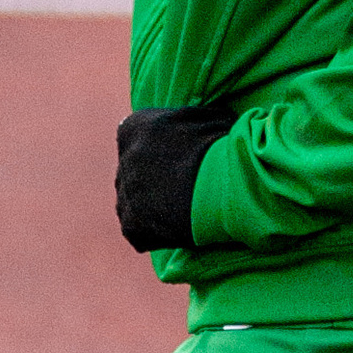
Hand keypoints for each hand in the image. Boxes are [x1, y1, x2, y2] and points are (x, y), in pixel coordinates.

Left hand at [114, 99, 239, 253]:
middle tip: (181, 190)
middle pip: (133, 174)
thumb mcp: (206, 117)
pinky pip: (138, 232)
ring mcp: (126, 193)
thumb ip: (185, 119)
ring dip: (150, 209)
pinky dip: (155, 234)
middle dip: (151, 181)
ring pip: (132, 203)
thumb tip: (187, 118)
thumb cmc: (224, 147)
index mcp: (134, 128)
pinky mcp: (131, 225)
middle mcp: (123, 159)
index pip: (135, 141)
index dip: (158, 153)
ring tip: (180, 212)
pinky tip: (178, 229)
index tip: (176, 162)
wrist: (228, 183)